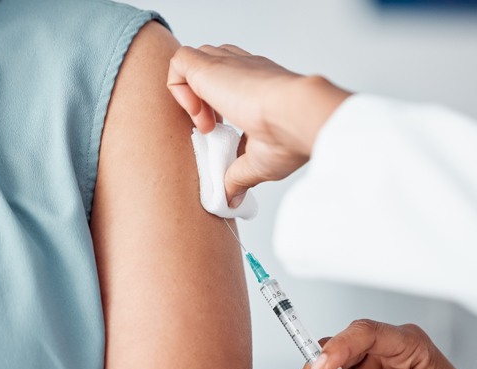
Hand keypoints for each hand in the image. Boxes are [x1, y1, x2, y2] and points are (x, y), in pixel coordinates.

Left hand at [167, 45, 350, 207]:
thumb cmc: (290, 136)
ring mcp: (228, 63)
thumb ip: (239, 176)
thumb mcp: (259, 162)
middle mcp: (244, 69)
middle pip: (210, 67)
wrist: (299, 116)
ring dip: (189, 95)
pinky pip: (179, 62)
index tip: (222, 133)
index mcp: (259, 86)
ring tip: (205, 124)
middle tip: (212, 129)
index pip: (230, 82)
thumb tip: (232, 199)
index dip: (217, 106)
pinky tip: (196, 114)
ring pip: (193, 62)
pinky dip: (178, 88)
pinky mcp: (210, 65)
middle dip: (201, 98)